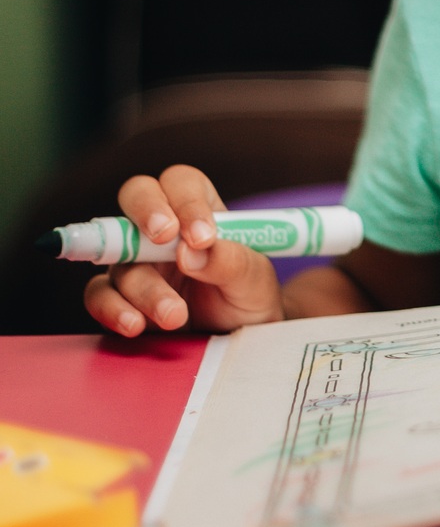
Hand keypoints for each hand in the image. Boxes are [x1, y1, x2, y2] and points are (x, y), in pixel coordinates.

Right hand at [83, 165, 284, 335]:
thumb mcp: (254, 280)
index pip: (183, 184)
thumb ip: (231, 261)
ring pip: (120, 255)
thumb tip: (191, 251)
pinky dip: (112, 308)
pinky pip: (99, 294)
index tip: (200, 237)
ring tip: (175, 316)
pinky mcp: (120, 298)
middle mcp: (161, 231)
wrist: (240, 343)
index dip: (187, 202)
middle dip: (147, 210)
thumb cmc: (248, 299)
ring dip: (144, 286)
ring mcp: (135, 262)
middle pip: (137, 193)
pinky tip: (135, 325)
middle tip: (164, 237)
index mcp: (200, 212)